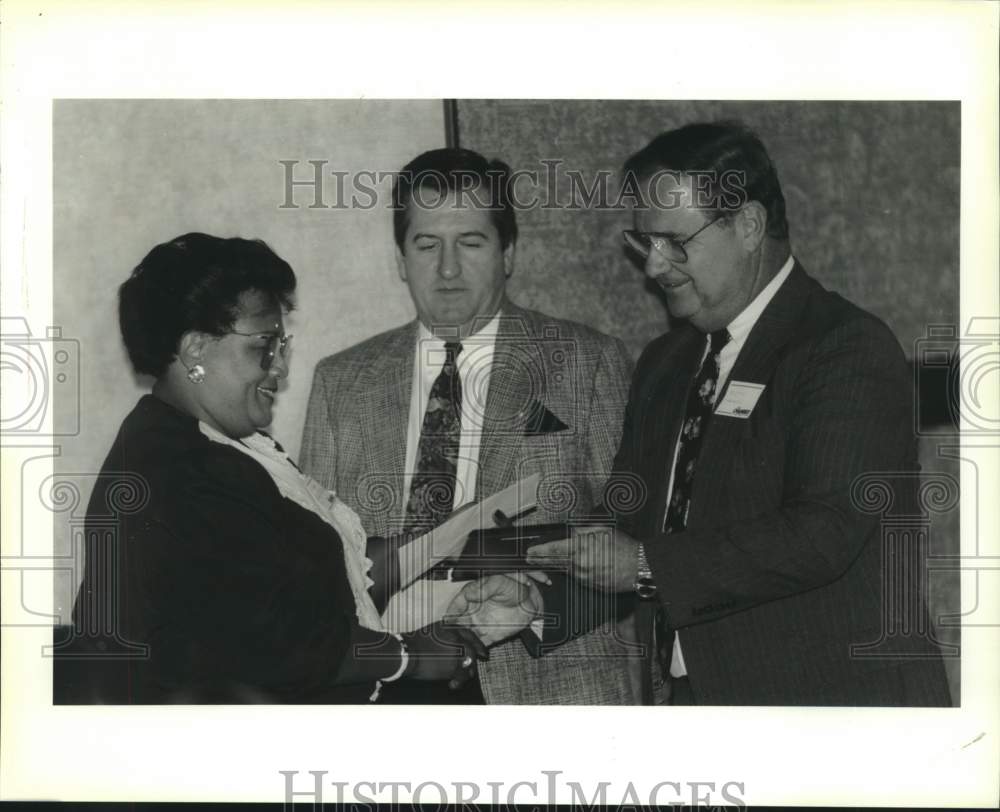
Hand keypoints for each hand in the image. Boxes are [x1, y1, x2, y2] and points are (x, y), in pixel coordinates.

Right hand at [402, 622, 487, 689]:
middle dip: (475, 659)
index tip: (482, 652)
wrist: (406, 654)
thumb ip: (445, 637)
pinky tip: (453, 685)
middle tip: (476, 667)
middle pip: (471, 650)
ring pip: (468, 664)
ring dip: (466, 672)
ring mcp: (456, 651)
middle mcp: (456, 638)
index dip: (477, 643)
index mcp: (450, 628)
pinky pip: (461, 675)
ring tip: (461, 679)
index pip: (468, 634)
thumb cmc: (413, 645)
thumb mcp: (431, 633)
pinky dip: (458, 682)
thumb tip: (454, 646)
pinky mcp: (454, 665)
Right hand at [444, 574, 543, 646]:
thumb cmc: (515, 587)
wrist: (531, 601)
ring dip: (461, 639)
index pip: (457, 604)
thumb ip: (483, 588)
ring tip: (460, 643)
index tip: (449, 618)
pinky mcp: (490, 636)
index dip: (452, 611)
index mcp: (473, 595)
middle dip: (452, 628)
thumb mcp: (499, 582)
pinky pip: (478, 643)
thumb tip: (468, 593)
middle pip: (457, 621)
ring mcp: (481, 624)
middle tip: (451, 633)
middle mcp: (474, 611)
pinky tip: (471, 649)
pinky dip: (473, 647)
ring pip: (465, 633)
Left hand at [526, 525, 640, 592]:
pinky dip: (574, 571)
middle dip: (540, 560)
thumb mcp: (602, 530)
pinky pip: (577, 577)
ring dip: (558, 565)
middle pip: (554, 563)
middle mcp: (581, 565)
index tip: (529, 551)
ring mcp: (586, 578)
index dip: (538, 551)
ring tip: (551, 559)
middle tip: (530, 558)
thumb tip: (570, 532)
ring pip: (566, 570)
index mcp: (582, 549)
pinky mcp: (592, 586)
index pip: (553, 550)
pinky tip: (577, 565)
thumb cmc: (625, 548)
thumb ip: (582, 531)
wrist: (639, 567)